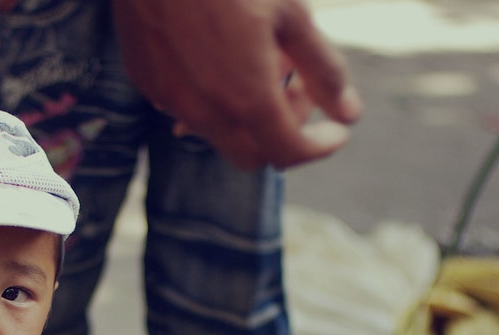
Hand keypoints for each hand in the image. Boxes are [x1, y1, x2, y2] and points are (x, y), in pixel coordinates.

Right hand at [111, 0, 361, 169]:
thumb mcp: (291, 14)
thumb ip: (323, 69)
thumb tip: (349, 113)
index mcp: (247, 98)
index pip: (290, 152)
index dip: (321, 147)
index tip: (336, 130)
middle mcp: (206, 112)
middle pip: (253, 155)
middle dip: (283, 133)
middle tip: (301, 92)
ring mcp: (171, 100)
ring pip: (219, 132)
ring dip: (249, 114)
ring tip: (263, 62)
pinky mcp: (148, 82)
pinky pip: (188, 108)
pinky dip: (216, 99)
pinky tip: (224, 57)